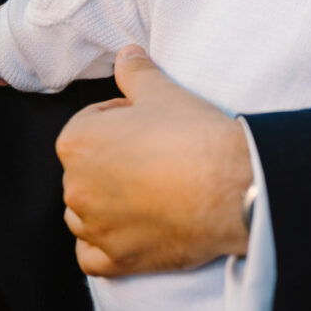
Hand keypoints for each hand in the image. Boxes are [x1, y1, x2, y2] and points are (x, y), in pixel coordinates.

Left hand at [56, 45, 252, 275]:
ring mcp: (95, 226)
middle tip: (159, 154)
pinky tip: (133, 227)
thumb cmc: (197, 136)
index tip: (153, 123)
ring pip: (85, 213)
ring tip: (152, 189)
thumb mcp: (166, 93)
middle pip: (88, 169)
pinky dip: (105, 243)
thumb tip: (126, 53)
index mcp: (78, 142)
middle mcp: (76, 187)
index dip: (123, 119)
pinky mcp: (117, 258)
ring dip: (108, 202)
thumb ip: (137, 73)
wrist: (234, 186)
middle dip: (115, 161)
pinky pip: (92, 255)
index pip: (90, 124)